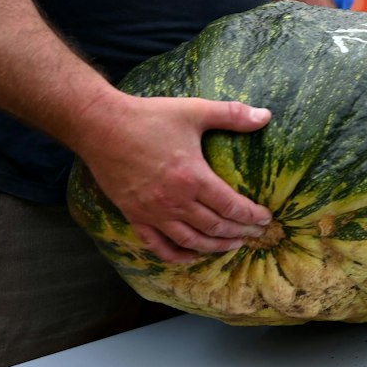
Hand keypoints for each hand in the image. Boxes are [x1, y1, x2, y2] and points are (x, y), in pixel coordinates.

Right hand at [73, 95, 275, 262]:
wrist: (100, 126)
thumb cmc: (148, 118)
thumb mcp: (194, 111)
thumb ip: (231, 114)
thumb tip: (265, 116)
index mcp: (193, 178)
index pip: (231, 207)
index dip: (252, 216)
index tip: (266, 219)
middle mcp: (175, 201)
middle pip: (215, 227)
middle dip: (240, 233)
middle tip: (255, 234)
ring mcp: (153, 213)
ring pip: (191, 241)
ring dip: (215, 247)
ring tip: (233, 245)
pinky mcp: (134, 216)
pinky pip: (159, 246)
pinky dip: (178, 256)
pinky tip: (192, 256)